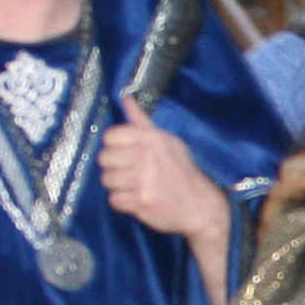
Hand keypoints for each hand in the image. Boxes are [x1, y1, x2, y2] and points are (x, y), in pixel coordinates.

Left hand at [103, 98, 233, 302]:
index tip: (125, 154)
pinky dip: (123, 202)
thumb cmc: (182, 171)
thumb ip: (142, 121)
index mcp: (152, 138)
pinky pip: (114, 200)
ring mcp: (143, 179)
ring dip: (118, 186)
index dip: (113, 146)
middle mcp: (147, 156)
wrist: (200, 206)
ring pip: (107, 180)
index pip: (110, 136)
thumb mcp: (168, 142)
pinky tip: (137, 199)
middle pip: (104, 158)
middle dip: (114, 167)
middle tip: (130, 173)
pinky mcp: (141, 201)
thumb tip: (125, 98)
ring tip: (135, 187)